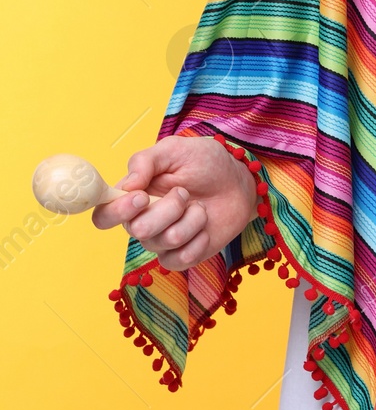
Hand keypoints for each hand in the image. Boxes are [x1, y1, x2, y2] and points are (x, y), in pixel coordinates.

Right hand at [91, 135, 258, 271]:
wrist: (238, 181)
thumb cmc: (205, 163)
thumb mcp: (175, 150)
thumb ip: (145, 161)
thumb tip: (127, 185)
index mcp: (132, 198)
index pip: (103, 216)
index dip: (118, 211)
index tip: (142, 197)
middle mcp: (141, 222)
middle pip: (137, 230)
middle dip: (169, 208)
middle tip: (185, 192)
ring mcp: (161, 241)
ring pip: (165, 241)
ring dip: (192, 219)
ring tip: (199, 206)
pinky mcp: (181, 256)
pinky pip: (181, 259)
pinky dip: (200, 240)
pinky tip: (206, 227)